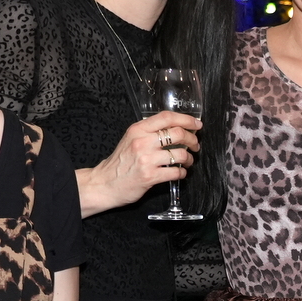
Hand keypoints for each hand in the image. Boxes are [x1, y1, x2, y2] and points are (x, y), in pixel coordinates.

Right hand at [78, 112, 201, 214]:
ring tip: (188, 161)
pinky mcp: (150, 176)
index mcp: (138, 129)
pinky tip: (180, 172)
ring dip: (189, 158)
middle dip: (192, 139)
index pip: (167, 117)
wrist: (105, 183)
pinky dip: (182, 172)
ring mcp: (146, 159)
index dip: (186, 119)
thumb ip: (149, 132)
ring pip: (180, 154)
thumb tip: (174, 129)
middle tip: (195, 144)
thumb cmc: (120, 162)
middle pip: (178, 133)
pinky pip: (175, 172)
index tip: (197, 124)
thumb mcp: (130, 139)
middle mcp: (142, 141)